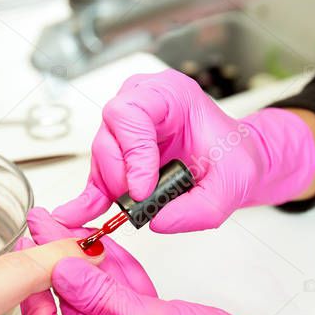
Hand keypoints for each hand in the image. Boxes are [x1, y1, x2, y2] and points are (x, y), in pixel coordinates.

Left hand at [20, 229, 314, 314]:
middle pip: (66, 304)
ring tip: (60, 220)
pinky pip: (119, 292)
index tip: (27, 247)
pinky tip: (95, 238)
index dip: (35, 284)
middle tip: (40, 222)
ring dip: (82, 257)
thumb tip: (61, 270)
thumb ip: (104, 297)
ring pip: (92, 293)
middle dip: (55, 261)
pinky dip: (112, 267)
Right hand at [53, 70, 314, 232]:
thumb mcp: (231, 186)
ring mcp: (129, 127)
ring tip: (123, 212)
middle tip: (137, 202)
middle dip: (119, 174)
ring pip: (102, 155)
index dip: (132, 152)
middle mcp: (144, 101)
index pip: (131, 112)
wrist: (235, 163)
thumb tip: (157, 221)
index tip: (143, 188)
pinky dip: (92, 197)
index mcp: (171, 94)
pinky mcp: (121, 153)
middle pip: (110, 134)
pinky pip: (99, 174)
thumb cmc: (234, 159)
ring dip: (109, 188)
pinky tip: (78, 215)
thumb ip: (199, 209)